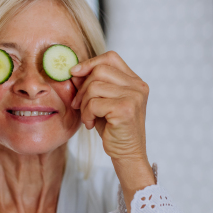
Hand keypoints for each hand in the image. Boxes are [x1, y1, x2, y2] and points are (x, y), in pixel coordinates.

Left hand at [70, 51, 154, 212]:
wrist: (127, 155)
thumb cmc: (114, 129)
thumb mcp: (106, 102)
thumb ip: (96, 84)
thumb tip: (74, 70)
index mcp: (136, 82)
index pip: (111, 58)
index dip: (90, 62)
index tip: (74, 73)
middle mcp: (138, 87)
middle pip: (100, 70)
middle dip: (83, 87)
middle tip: (78, 105)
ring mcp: (134, 97)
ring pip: (94, 86)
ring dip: (84, 104)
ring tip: (88, 117)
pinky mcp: (125, 110)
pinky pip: (94, 103)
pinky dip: (87, 115)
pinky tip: (92, 125)